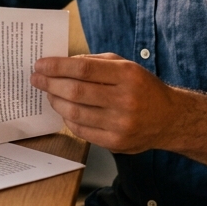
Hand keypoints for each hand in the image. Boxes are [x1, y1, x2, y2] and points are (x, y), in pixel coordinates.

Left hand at [30, 53, 179, 153]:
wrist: (170, 119)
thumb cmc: (142, 88)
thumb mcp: (125, 66)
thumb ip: (94, 62)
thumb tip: (61, 63)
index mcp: (127, 75)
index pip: (83, 69)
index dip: (57, 66)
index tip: (40, 64)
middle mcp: (125, 100)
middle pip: (75, 92)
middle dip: (50, 84)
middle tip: (36, 79)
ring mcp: (120, 124)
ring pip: (75, 113)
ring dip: (55, 102)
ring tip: (48, 94)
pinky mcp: (116, 143)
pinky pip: (81, 130)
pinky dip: (68, 118)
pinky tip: (64, 110)